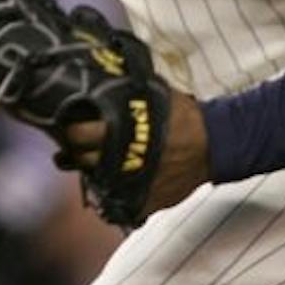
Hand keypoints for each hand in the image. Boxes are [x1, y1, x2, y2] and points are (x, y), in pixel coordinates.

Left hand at [58, 91, 210, 215]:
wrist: (216, 143)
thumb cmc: (187, 117)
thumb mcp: (155, 96)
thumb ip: (129, 94)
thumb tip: (108, 78)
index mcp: (120, 131)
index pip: (77, 134)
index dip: (70, 131)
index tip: (68, 128)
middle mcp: (121, 160)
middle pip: (81, 161)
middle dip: (75, 154)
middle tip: (75, 148)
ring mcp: (131, 184)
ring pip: (96, 184)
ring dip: (92, 174)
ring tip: (95, 165)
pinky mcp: (145, 201)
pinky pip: (119, 206)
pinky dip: (115, 197)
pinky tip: (115, 186)